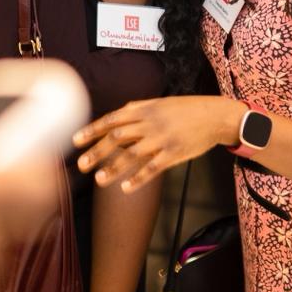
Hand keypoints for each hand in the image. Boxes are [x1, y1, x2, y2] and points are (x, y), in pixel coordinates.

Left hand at [73, 96, 243, 192]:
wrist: (215, 116)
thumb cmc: (186, 109)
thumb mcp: (159, 103)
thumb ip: (137, 109)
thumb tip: (116, 115)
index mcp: (145, 109)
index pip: (112, 120)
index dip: (92, 130)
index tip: (76, 140)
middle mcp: (150, 124)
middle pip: (118, 138)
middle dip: (97, 151)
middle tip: (81, 164)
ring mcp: (162, 139)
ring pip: (133, 155)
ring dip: (114, 168)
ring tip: (99, 180)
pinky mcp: (174, 154)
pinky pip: (153, 168)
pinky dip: (138, 178)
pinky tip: (125, 188)